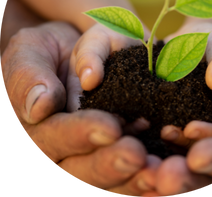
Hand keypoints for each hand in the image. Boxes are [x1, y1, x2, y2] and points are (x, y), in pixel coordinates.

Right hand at [1, 21, 161, 195]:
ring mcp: (90, 151)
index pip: (54, 137)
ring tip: (156, 171)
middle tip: (136, 156)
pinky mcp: (115, 146)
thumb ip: (29, 75)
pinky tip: (163, 171)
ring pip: (106, 180)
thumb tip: (40, 106)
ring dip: (132, 180)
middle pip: (79, 170)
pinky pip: (127, 172)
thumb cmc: (51, 49)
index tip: (110, 126)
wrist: (83, 51)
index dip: (79, 134)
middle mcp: (63, 148)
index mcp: (38, 128)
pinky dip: (145, 176)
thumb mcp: (31, 51)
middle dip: (107, 165)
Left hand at [148, 28, 211, 195]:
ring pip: (189, 159)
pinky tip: (140, 142)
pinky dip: (156, 142)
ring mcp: (207, 134)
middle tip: (166, 178)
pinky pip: (172, 137)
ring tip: (147, 164)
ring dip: (167, 163)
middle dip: (190, 177)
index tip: (198, 157)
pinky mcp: (184, 120)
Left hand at [160, 22, 211, 147]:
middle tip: (166, 133)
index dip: (211, 133)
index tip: (191, 128)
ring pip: (182, 132)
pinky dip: (154, 119)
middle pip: (203, 137)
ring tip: (150, 126)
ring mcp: (191, 112)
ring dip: (169, 134)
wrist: (190, 38)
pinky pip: (165, 118)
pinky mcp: (172, 107)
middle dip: (185, 140)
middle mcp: (211, 113)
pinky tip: (140, 117)